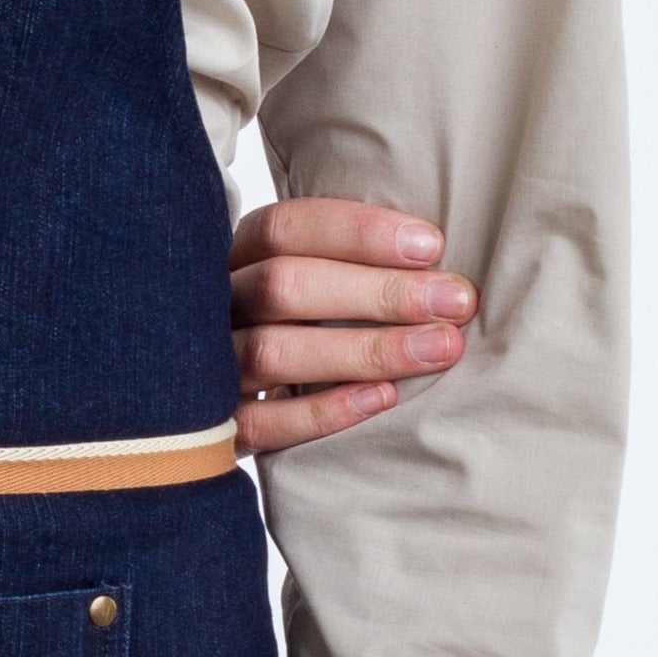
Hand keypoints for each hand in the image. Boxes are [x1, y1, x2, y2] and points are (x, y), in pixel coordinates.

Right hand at [231, 198, 475, 454]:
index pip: (284, 228)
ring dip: (365, 349)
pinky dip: (325, 411)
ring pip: (272, 353)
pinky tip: (384, 398)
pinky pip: (263, 423)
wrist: (203, 400)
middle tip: (454, 301)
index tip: (430, 246)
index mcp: (232, 257)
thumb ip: (343, 261)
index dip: (358, 233)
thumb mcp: (300, 277)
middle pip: (282, 286)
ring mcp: (208, 369)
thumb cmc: (292, 326)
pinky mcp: (219, 428)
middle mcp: (212, 308)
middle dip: (378, 292)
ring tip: (439, 349)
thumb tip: (435, 251)